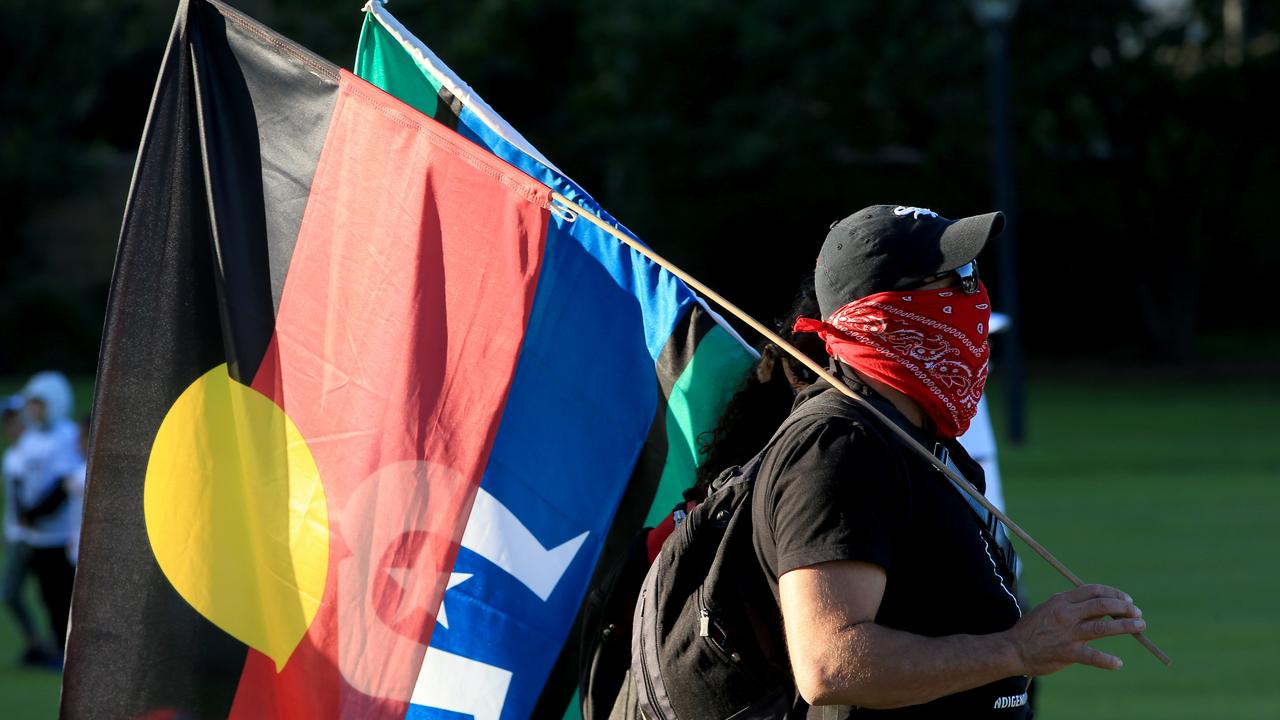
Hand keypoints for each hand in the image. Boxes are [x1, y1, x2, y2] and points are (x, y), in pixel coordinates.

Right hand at [1006, 584, 1145, 674]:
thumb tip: (1101, 607)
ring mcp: (1067, 633)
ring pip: (1102, 627)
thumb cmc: (1034, 630)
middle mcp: (1066, 614)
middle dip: (1124, 608)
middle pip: (1101, 605)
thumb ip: (1073, 608)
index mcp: (1061, 600)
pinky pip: (1091, 656)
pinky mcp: (1066, 653)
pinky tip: (1117, 663)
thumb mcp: (1050, 610)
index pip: (1093, 591)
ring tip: (1140, 626)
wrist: (1014, 649)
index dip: (1113, 593)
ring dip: (1125, 626)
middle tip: (1138, 614)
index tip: (1126, 600)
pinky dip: (1107, 660)